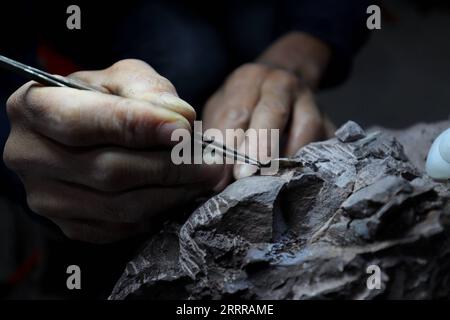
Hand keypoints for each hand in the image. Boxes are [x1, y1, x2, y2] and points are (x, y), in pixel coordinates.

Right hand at [3, 59, 222, 242]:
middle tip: (212, 163)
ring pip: (119, 206)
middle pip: (109, 171)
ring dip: (171, 194)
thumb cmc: (101, 99)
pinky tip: (176, 195)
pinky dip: (155, 213)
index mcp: (35, 107)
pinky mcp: (68, 224)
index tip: (183, 130)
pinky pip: (119, 228)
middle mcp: (30, 156)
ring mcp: (46, 197)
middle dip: (171, 168)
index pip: (84, 121)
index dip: (137, 126)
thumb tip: (182, 118)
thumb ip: (148, 90)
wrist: (77, 134)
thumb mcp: (121, 78)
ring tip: (203, 179)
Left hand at [203, 62, 327, 182]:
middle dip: (258, 147)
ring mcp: (309, 99)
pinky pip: (325, 140)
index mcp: (249, 79)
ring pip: (306, 125)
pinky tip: (298, 177)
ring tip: (273, 180)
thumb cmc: (245, 101)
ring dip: (289, 155)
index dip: (230, 144)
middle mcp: (281, 84)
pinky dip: (312, 159)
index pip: (237, 112)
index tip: (223, 172)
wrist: (282, 79)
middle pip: (273, 112)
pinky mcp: (328, 118)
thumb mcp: (224, 108)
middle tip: (245, 175)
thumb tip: (217, 178)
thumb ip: (218, 137)